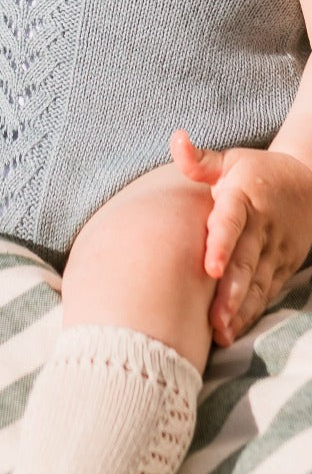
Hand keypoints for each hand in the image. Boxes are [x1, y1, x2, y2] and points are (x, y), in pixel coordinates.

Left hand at [171, 130, 311, 345]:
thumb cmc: (256, 172)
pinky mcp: (282, 266)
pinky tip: (234, 331)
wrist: (311, 180)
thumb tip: (176, 139)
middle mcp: (262, 229)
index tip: (208, 269)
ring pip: (258, 284)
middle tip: (213, 321)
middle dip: (229, 294)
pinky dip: (252, 311)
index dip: (221, 246)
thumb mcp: (230, 161)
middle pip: (245, 264)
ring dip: (240, 310)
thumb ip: (199, 160)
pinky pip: (267, 291)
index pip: (231, 224)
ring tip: (221, 333)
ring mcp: (275, 250)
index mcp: (244, 200)